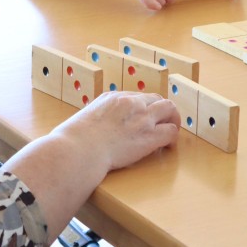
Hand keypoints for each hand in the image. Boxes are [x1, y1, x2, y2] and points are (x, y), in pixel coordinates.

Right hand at [54, 91, 180, 170]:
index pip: (137, 97)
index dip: (143, 108)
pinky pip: (171, 132)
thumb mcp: (85, 118)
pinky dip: (172, 139)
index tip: (142, 119)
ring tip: (169, 133)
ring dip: (172, 120)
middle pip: (157, 99)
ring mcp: (142, 118)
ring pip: (170, 109)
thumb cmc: (74, 139)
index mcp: (113, 97)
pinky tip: (165, 147)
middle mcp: (131, 103)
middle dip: (161, 111)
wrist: (78, 149)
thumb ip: (97, 118)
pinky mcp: (149, 136)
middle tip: (161, 124)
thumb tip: (96, 128)